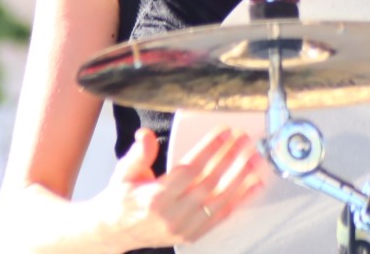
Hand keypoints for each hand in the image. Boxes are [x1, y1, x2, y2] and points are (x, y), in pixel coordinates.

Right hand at [98, 127, 266, 248]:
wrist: (114, 231)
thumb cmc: (121, 198)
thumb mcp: (123, 172)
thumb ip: (138, 154)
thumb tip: (146, 135)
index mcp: (154, 197)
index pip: (189, 170)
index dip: (209, 149)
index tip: (224, 132)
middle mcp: (171, 215)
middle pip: (208, 184)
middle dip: (230, 159)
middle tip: (244, 140)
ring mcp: (183, 228)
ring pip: (219, 202)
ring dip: (241, 179)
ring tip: (255, 159)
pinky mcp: (192, 236)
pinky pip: (221, 218)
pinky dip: (239, 201)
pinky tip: (253, 185)